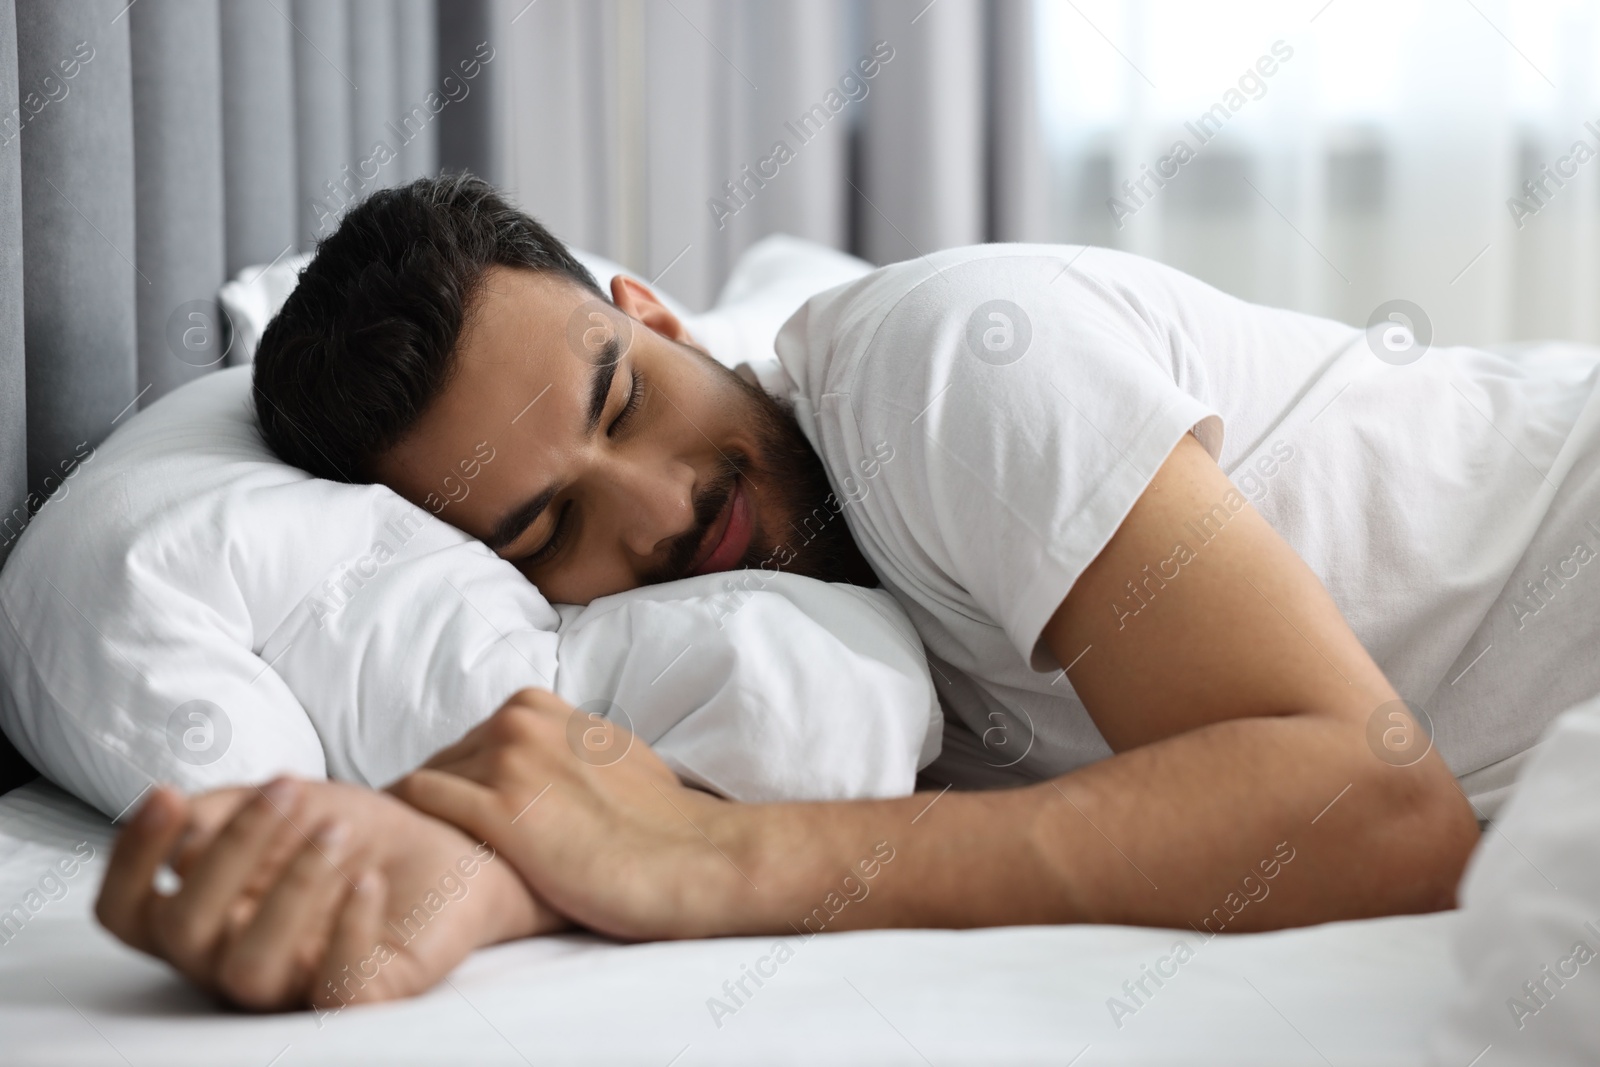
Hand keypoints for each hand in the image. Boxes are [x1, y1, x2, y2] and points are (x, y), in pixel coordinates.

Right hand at [96, 776, 566, 1010]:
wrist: (451, 847)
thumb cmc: (356, 830)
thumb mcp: (288, 801)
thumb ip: (223, 809)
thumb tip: (181, 829)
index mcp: (204, 913)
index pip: (126, 912)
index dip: (130, 859)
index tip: (165, 794)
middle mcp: (231, 957)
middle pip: (184, 929)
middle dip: (230, 850)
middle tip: (288, 789)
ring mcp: (292, 984)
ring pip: (249, 967)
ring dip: (289, 887)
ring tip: (335, 831)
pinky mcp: (359, 996)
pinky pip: (335, 992)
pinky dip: (349, 931)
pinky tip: (368, 879)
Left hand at [392, 688, 750, 940]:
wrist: (691, 858)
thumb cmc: (660, 820)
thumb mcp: (609, 753)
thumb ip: (568, 746)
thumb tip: (552, 760)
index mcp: (541, 706)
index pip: (473, 740)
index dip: (466, 782)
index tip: (464, 817)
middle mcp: (519, 722)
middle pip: (446, 760)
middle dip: (444, 801)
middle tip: (441, 846)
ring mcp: (508, 762)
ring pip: (427, 780)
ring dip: (423, 818)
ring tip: (426, 858)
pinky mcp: (499, 811)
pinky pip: (420, 802)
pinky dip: (410, 825)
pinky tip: (420, 855)